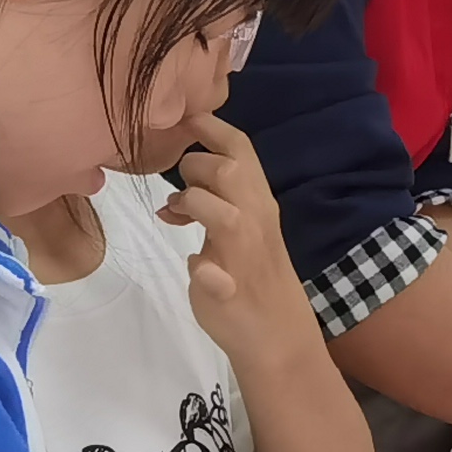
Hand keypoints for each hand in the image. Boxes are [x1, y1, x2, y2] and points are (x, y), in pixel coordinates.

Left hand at [162, 116, 316, 367]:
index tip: (184, 116)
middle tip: (181, 185)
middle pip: (230, 172)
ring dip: (195, 206)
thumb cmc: (253, 277)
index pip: (240, 151)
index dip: (211, 128)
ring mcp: (246, 257)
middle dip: (195, 167)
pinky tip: (200, 271)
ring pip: (225, 215)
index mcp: (259, 204)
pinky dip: (205, 272)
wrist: (276, 336)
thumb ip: (210, 208)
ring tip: (177, 215)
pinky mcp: (232, 292)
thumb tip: (174, 200)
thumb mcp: (236, 232)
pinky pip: (217, 277)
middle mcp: (256, 223)